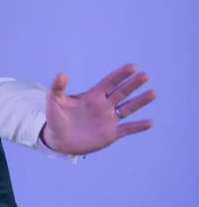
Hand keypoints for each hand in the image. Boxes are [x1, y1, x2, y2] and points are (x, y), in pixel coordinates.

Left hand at [41, 64, 155, 155]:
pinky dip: (137, 126)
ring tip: (152, 93)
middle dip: (133, 84)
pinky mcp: (110, 134)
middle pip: (121, 92)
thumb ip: (57, 88)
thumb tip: (62, 73)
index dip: (120, 74)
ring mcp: (108, 119)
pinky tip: (150, 122)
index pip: (109, 82)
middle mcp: (104, 106)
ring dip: (140, 101)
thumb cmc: (55, 118)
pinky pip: (127, 129)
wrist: (58, 140)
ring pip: (128, 109)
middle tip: (145, 75)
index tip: (132, 67)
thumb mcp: (54, 101)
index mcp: (93, 96)